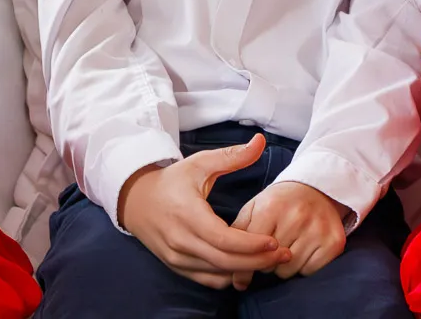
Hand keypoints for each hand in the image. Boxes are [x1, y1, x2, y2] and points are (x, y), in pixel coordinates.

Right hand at [119, 134, 290, 288]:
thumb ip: (232, 156)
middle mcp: (180, 240)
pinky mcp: (176, 266)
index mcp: (188, 214)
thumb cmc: (172, 180)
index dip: (251, 244)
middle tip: (283, 254)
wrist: (136, 200)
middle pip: (224, 262)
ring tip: (270, 259)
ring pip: (216, 274)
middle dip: (257, 261)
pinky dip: (227, 275)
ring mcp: (176, 257)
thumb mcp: (200, 163)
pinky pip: (206, 279)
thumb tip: (260, 141)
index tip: (275, 241)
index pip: (224, 240)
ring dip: (245, 270)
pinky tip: (245, 264)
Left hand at [232, 181, 348, 281]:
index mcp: (272, 207)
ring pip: (289, 270)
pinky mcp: (334, 241)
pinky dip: (304, 266)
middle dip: (267, 261)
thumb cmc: (279, 203)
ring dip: (284, 266)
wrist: (316, 188)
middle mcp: (297, 217)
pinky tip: (304, 250)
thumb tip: (236, 281)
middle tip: (272, 248)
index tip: (245, 267)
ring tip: (288, 248)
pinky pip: (309, 272)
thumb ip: (237, 237)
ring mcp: (318, 229)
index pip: (252, 250)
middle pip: (270, 263)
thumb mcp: (254, 209)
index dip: (246, 262)